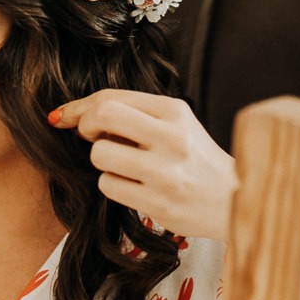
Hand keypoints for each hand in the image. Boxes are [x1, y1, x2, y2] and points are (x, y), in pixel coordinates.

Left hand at [49, 90, 235, 240]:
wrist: (234, 200)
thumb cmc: (195, 158)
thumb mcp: (175, 124)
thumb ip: (134, 114)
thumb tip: (71, 115)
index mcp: (174, 111)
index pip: (112, 97)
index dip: (80, 106)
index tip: (65, 116)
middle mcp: (171, 137)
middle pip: (102, 115)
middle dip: (84, 125)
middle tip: (91, 136)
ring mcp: (165, 172)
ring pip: (100, 155)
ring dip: (101, 160)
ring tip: (121, 164)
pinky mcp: (159, 203)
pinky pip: (109, 186)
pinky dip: (112, 184)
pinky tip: (132, 185)